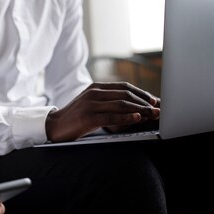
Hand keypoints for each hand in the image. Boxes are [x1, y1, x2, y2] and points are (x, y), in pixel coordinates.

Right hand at [45, 82, 159, 141]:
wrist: (55, 126)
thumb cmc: (76, 118)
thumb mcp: (92, 104)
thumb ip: (108, 102)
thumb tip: (133, 108)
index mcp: (96, 87)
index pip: (124, 87)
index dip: (141, 93)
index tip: (155, 100)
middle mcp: (94, 93)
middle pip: (125, 94)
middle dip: (145, 102)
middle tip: (159, 109)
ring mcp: (90, 104)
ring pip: (121, 104)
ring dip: (140, 109)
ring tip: (153, 115)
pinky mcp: (88, 117)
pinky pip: (111, 116)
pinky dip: (126, 117)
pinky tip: (137, 118)